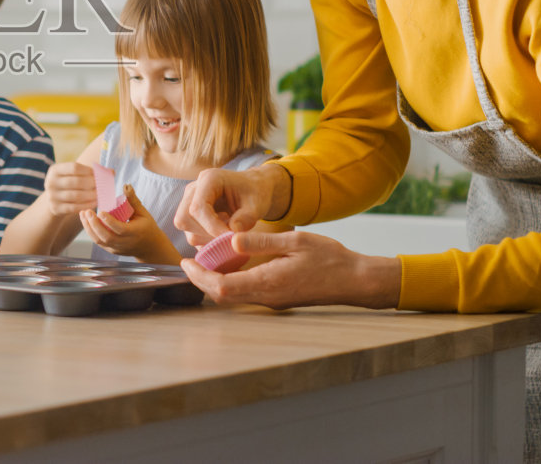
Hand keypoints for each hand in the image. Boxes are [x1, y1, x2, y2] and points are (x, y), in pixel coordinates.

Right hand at [42, 159, 98, 217]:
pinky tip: (95, 203)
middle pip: (76, 182)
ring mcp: (52, 196)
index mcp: (55, 170)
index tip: (99, 174)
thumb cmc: (69, 184)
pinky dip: (87, 205)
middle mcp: (50, 182)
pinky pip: (75, 207)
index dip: (89, 171)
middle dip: (92, 184)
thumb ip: (89, 172)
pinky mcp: (56, 208)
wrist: (54, 200)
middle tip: (103, 186)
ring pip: (76, 195)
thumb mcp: (73, 175)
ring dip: (92, 195)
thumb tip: (111, 172)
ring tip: (101, 194)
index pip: (74, 168)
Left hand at [79, 186, 177, 263]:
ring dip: (89, 228)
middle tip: (87, 212)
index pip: (120, 229)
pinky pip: (99, 243)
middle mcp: (125, 243)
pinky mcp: (112, 251)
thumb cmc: (147, 227)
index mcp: (134, 233)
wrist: (150, 247)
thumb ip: (133, 200)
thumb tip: (126, 185)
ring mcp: (117, 249)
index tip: (100, 211)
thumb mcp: (143, 213)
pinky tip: (86, 222)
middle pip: (106, 237)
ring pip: (100, 241)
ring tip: (83, 215)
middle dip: (94, 224)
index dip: (109, 221)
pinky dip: (91, 232)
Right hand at [173, 164, 287, 246]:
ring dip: (206, 236)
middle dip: (206, 232)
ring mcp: (189, 201)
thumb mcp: (257, 205)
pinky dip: (206, 239)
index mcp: (209, 179)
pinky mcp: (190, 214)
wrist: (252, 190)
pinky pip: (190, 232)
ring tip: (227, 229)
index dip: (212, 227)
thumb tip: (232, 232)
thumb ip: (247, 218)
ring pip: (185, 227)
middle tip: (228, 234)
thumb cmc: (255, 194)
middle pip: (184, 218)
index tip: (230, 237)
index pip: (198, 208)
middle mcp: (194, 189)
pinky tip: (222, 231)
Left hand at [180, 230, 400, 309]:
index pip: (222, 287)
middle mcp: (267, 297)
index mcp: (268, 282)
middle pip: (222, 297)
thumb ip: (261, 242)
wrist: (355, 280)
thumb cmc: (329, 258)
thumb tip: (230, 240)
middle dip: (201, 280)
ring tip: (203, 261)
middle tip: (187, 261)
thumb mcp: (294, 241)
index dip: (200, 276)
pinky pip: (246, 294)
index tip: (185, 261)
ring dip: (214, 282)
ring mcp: (273, 301)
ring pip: (233, 297)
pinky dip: (230, 282)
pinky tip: (228, 265)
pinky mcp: (278, 299)